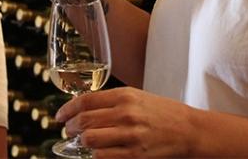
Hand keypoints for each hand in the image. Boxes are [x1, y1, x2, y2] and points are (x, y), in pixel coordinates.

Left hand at [56, 87, 196, 157]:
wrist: (187, 129)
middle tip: (68, 130)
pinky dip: (95, 155)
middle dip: (71, 127)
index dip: (68, 109)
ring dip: (81, 142)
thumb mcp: (136, 97)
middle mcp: (125, 114)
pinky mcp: (135, 155)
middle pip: (85, 121)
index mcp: (124, 95)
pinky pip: (104, 157)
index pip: (86, 101)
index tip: (60, 115)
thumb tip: (84, 108)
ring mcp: (130, 136)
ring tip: (82, 141)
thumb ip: (111, 101)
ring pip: (90, 140)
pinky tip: (96, 152)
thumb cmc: (161, 111)